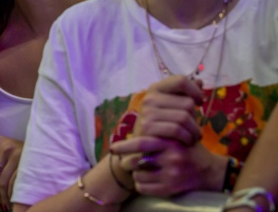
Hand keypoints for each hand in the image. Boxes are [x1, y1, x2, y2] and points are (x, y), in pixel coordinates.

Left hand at [0, 136, 21, 210]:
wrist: (46, 149)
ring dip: (4, 197)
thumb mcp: (2, 153)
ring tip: (6, 204)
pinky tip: (14, 199)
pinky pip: (15, 185)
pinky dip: (13, 195)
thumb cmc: (21, 153)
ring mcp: (18, 154)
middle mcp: (7, 146)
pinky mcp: (28, 163)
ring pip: (3, 183)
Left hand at [111, 136, 226, 195]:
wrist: (210, 170)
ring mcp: (171, 175)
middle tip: (124, 161)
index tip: (113, 148)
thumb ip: (158, 133)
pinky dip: (140, 185)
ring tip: (142, 170)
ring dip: (136, 173)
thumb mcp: (176, 136)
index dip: (125, 146)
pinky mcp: (171, 188)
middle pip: (137, 161)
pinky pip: (144, 188)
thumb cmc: (187, 149)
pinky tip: (146, 180)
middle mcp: (171, 158)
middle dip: (126, 161)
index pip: (142, 143)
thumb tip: (131, 134)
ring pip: (138, 175)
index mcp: (171, 142)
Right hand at [132, 75, 203, 145]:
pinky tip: (187, 141)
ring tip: (193, 136)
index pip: (180, 81)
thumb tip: (200, 82)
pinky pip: (176, 129)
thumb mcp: (173, 105)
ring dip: (194, 131)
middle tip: (194, 127)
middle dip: (195, 118)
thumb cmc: (163, 123)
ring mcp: (147, 112)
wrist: (146, 145)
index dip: (195, 91)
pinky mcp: (147, 127)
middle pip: (187, 103)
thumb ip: (185, 93)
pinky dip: (186, 138)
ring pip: (184, 117)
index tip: (199, 102)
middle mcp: (149, 98)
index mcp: (156, 88)